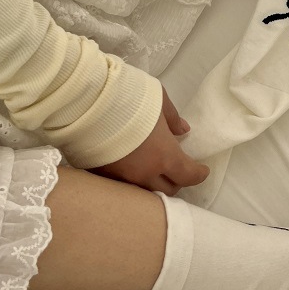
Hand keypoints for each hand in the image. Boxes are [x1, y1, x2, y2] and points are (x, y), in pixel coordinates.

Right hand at [93, 88, 208, 194]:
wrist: (86, 101)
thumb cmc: (128, 96)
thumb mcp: (158, 99)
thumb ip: (172, 118)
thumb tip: (183, 130)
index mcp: (164, 156)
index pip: (188, 175)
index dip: (199, 174)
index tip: (202, 170)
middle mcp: (145, 173)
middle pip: (168, 191)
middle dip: (177, 181)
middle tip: (177, 170)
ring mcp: (122, 178)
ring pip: (145, 193)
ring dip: (153, 184)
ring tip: (153, 172)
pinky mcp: (101, 176)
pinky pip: (122, 186)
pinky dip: (131, 181)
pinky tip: (130, 169)